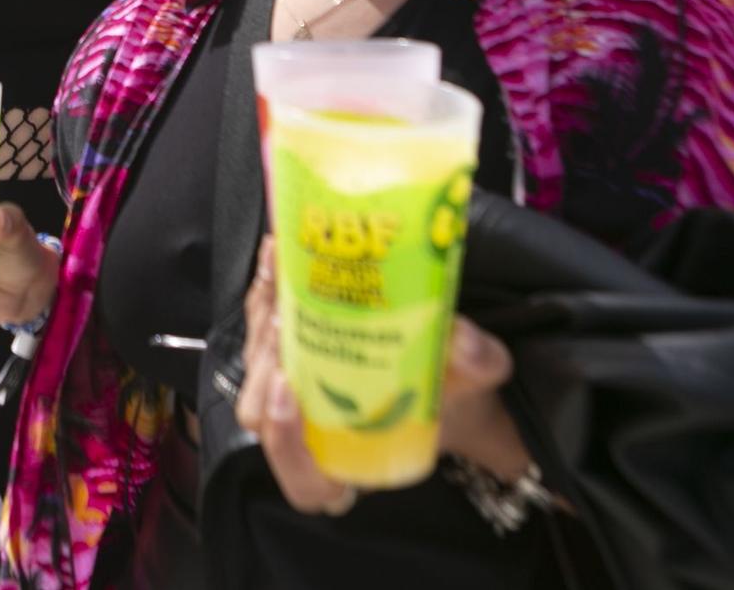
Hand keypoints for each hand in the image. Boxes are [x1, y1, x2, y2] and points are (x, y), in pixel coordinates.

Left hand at [232, 236, 529, 516]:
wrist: (451, 369)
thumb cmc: (460, 393)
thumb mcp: (479, 382)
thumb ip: (478, 364)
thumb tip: (462, 339)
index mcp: (355, 463)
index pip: (306, 483)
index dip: (288, 450)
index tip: (290, 400)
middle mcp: (313, 433)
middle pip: (263, 413)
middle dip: (267, 366)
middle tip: (284, 320)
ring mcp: (293, 390)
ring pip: (254, 367)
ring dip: (261, 323)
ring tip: (281, 280)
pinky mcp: (285, 351)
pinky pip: (261, 326)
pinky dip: (267, 290)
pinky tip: (278, 250)